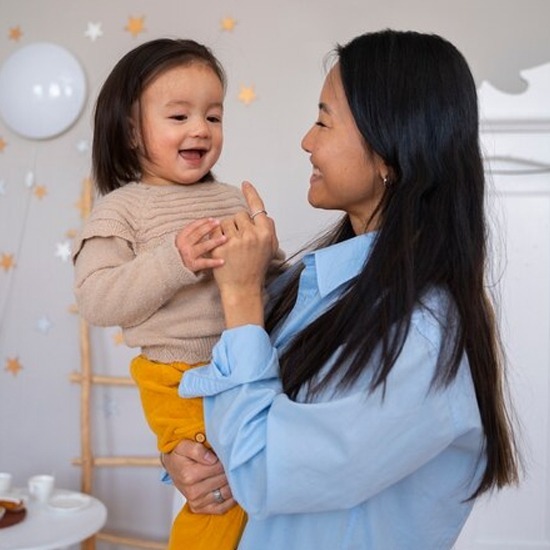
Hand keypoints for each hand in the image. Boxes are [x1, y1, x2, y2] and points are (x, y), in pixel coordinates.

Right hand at [162, 440, 236, 513]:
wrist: (172, 465)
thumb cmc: (179, 455)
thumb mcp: (184, 446)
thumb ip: (197, 450)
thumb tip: (212, 459)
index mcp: (189, 476)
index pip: (219, 467)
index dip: (226, 458)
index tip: (227, 453)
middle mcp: (193, 492)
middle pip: (224, 480)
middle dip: (230, 469)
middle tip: (231, 462)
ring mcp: (197, 502)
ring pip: (226, 493)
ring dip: (232, 483)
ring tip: (232, 473)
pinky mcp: (200, 508)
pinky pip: (222, 508)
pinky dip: (231, 500)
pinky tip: (232, 488)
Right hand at [175, 218, 226, 272]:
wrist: (170, 271)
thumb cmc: (180, 255)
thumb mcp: (182, 243)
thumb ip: (192, 235)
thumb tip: (208, 225)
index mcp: (180, 237)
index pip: (193, 226)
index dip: (203, 222)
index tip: (212, 219)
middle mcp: (183, 245)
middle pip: (198, 234)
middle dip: (209, 227)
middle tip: (219, 223)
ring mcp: (188, 255)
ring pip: (203, 246)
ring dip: (214, 241)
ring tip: (225, 238)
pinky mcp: (192, 265)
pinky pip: (205, 263)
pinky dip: (213, 262)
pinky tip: (222, 261)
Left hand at [211, 182, 277, 326]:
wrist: (243, 289)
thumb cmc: (256, 269)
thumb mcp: (270, 249)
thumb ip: (269, 230)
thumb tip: (264, 214)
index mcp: (266, 234)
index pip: (258, 208)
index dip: (251, 194)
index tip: (245, 184)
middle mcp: (253, 235)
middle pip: (240, 214)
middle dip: (237, 224)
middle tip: (239, 241)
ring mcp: (236, 241)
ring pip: (226, 221)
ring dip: (226, 230)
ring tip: (231, 247)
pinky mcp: (222, 246)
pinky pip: (216, 230)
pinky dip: (216, 236)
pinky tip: (221, 248)